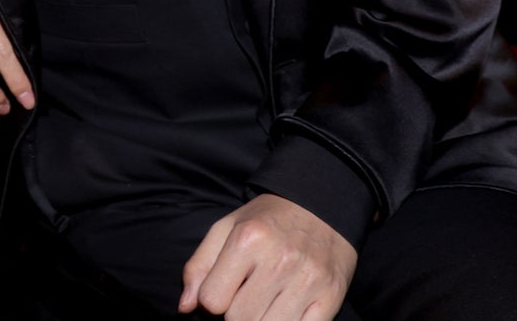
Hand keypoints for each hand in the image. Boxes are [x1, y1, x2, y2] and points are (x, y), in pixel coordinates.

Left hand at [180, 195, 355, 320]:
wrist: (322, 207)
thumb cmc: (267, 221)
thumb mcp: (226, 228)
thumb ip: (199, 266)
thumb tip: (185, 307)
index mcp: (248, 239)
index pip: (212, 300)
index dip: (212, 300)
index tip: (222, 290)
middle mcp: (279, 260)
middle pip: (240, 320)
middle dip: (236, 314)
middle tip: (245, 296)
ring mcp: (308, 281)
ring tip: (264, 303)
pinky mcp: (331, 297)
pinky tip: (285, 309)